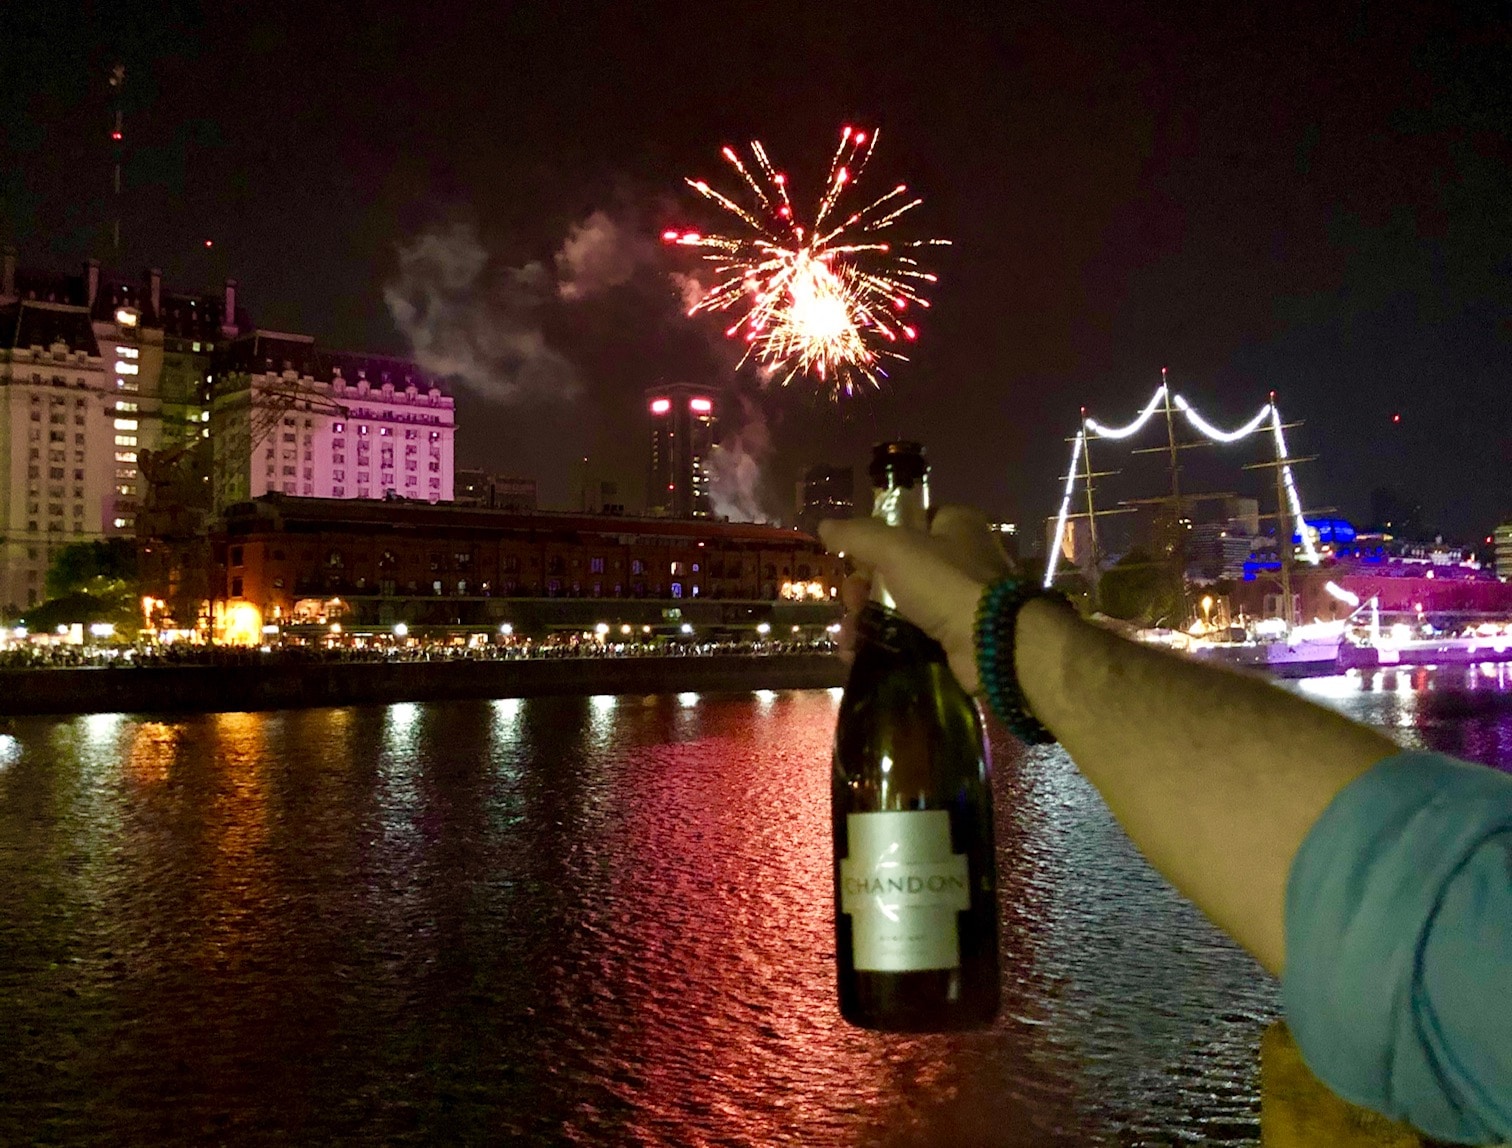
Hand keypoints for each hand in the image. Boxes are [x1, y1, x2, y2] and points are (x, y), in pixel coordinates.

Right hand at [818, 505, 1012, 692]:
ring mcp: (960, 599)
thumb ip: (857, 535)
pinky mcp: (956, 635)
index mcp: (955, 524)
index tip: (851, 562)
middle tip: (851, 604)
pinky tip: (858, 654)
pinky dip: (884, 642)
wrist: (992, 642)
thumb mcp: (895, 548)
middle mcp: (961, 558)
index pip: (906, 523)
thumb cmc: (945, 582)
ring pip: (900, 604)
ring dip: (867, 619)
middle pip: (896, 568)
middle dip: (864, 589)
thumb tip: (824, 527)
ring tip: (848, 639)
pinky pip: (909, 634)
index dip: (874, 541)